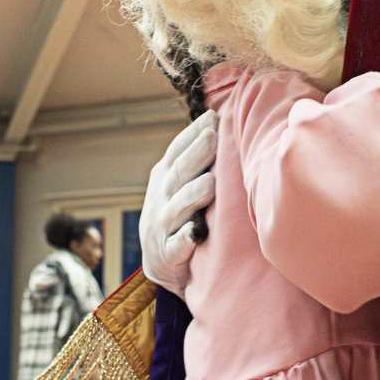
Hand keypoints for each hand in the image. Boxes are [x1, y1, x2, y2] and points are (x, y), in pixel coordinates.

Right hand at [139, 110, 218, 296]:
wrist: (161, 261)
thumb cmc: (179, 214)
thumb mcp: (179, 184)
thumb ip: (195, 160)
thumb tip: (220, 123)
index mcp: (164, 178)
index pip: (176, 151)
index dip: (191, 134)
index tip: (212, 117)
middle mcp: (160, 198)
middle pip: (178, 174)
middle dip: (195, 155)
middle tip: (213, 137)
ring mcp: (161, 226)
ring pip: (177, 208)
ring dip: (192, 195)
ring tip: (210, 183)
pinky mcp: (167, 255)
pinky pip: (176, 247)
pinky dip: (184, 241)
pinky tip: (194, 234)